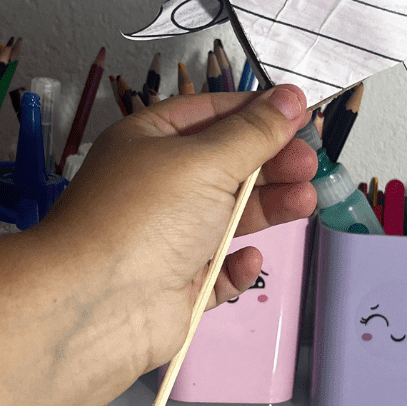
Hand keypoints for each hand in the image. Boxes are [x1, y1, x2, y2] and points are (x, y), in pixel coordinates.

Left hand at [41, 85, 316, 370]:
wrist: (97, 306)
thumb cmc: (141, 219)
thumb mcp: (205, 161)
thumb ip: (254, 133)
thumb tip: (290, 99)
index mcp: (149, 141)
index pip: (210, 114)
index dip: (256, 113)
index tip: (301, 116)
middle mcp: (156, 187)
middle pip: (226, 166)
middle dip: (270, 162)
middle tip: (309, 164)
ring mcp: (166, 237)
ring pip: (228, 217)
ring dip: (268, 208)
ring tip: (305, 201)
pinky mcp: (176, 285)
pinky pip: (216, 271)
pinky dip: (236, 266)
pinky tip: (249, 259)